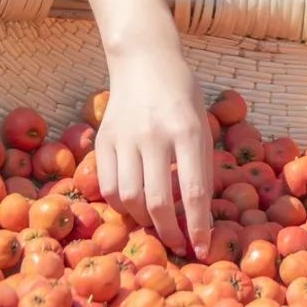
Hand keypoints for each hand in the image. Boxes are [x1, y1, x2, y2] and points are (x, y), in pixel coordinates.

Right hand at [94, 42, 213, 258]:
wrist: (144, 59)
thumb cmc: (181, 92)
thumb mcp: (202, 120)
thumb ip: (201, 162)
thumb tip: (199, 211)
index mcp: (186, 129)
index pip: (194, 189)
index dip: (199, 225)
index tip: (203, 248)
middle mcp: (154, 134)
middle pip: (158, 201)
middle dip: (170, 232)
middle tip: (178, 244)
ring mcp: (125, 137)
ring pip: (129, 199)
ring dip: (144, 220)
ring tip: (156, 222)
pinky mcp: (103, 139)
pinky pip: (108, 186)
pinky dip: (121, 205)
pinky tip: (133, 204)